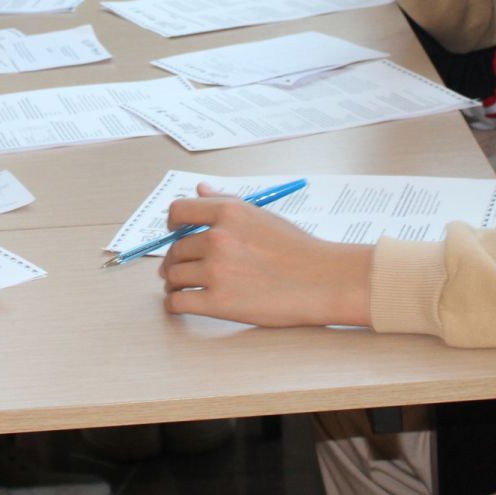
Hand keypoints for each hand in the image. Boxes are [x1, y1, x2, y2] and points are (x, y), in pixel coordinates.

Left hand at [159, 187, 372, 327]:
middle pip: (176, 250)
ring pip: (174, 276)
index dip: (172, 224)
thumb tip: (201, 189)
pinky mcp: (217, 303)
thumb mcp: (262, 216)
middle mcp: (218, 239)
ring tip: (183, 287)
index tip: (174, 232)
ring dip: (174, 283)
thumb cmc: (298, 250)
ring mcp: (216, 271)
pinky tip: (182, 304)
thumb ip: (226, 202)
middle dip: (175, 260)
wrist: (322, 281)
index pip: (179, 211)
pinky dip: (175, 305)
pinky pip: (178, 302)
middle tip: (181, 269)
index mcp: (228, 212)